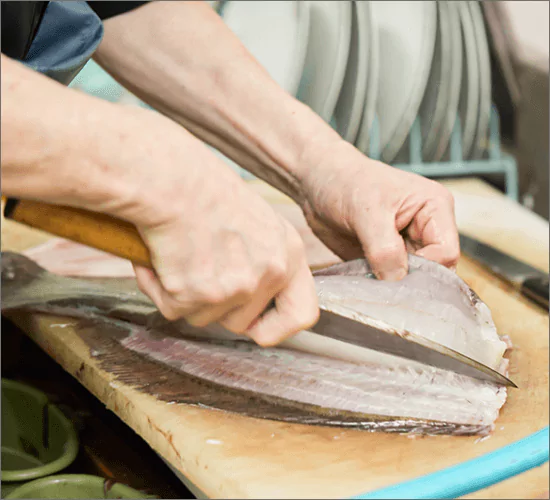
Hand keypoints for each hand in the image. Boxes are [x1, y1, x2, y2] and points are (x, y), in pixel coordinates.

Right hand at [119, 111, 318, 345]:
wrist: (172, 179)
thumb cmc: (207, 190)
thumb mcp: (259, 223)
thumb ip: (265, 261)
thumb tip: (251, 297)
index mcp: (288, 255)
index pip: (302, 315)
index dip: (278, 328)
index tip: (258, 329)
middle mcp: (267, 275)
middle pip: (240, 322)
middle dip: (216, 305)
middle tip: (200, 269)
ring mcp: (232, 288)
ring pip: (204, 318)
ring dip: (187, 295)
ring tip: (181, 254)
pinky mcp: (194, 295)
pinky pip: (171, 309)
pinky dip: (160, 288)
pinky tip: (160, 257)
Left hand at [299, 140, 459, 279]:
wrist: (316, 183)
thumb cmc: (345, 182)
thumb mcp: (366, 211)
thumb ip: (384, 247)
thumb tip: (396, 279)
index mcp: (434, 209)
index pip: (446, 253)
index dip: (424, 268)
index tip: (393, 272)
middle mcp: (425, 230)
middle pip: (432, 271)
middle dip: (409, 283)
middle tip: (382, 286)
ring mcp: (405, 248)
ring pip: (411, 281)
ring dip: (392, 288)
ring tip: (368, 282)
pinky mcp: (385, 261)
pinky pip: (389, 283)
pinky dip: (377, 288)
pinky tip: (361, 283)